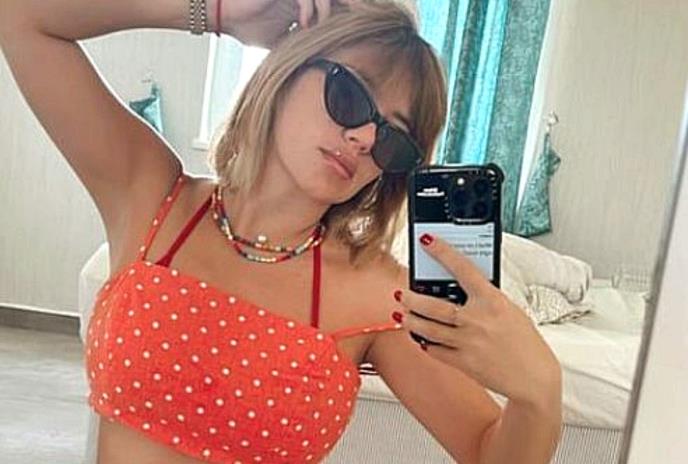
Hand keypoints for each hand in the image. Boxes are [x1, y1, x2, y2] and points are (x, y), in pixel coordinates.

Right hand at [221, 0, 361, 48]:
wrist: (221, 14)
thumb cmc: (245, 26)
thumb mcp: (276, 41)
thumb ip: (294, 46)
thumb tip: (310, 64)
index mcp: (301, 3)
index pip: (332, 6)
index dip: (346, 14)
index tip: (361, 28)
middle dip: (350, 6)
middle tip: (364, 19)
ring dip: (325, 11)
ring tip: (320, 27)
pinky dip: (309, 9)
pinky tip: (305, 24)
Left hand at [394, 234, 561, 405]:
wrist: (534, 378)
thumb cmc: (525, 342)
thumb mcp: (510, 310)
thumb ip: (485, 299)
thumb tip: (460, 287)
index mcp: (493, 301)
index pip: (463, 269)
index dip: (442, 252)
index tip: (427, 241)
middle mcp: (478, 320)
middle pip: (434, 305)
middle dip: (412, 298)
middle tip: (402, 293)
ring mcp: (469, 342)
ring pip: (428, 329)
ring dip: (410, 321)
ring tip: (402, 315)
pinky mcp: (464, 363)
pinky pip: (435, 351)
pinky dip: (425, 343)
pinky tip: (419, 337)